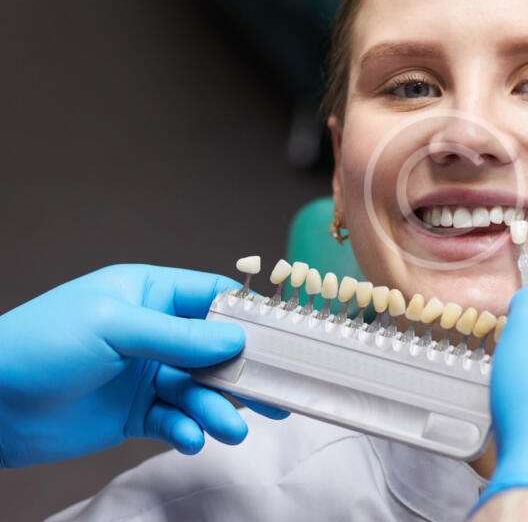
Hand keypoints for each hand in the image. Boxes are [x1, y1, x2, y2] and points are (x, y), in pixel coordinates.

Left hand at [0, 264, 288, 467]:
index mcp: (150, 294)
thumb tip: (236, 340)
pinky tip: (188, 438)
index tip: (280, 338)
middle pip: (216, 350)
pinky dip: (186, 430)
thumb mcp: (114, 326)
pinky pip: (174, 420)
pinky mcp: (135, 413)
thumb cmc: (41, 344)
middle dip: (243, 374)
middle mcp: (155, 332)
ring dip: (217, 409)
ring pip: (199, 390)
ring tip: (229, 429)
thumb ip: (179, 336)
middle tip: (277, 396)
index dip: (247, 316)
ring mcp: (146, 374)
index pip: (212, 298)